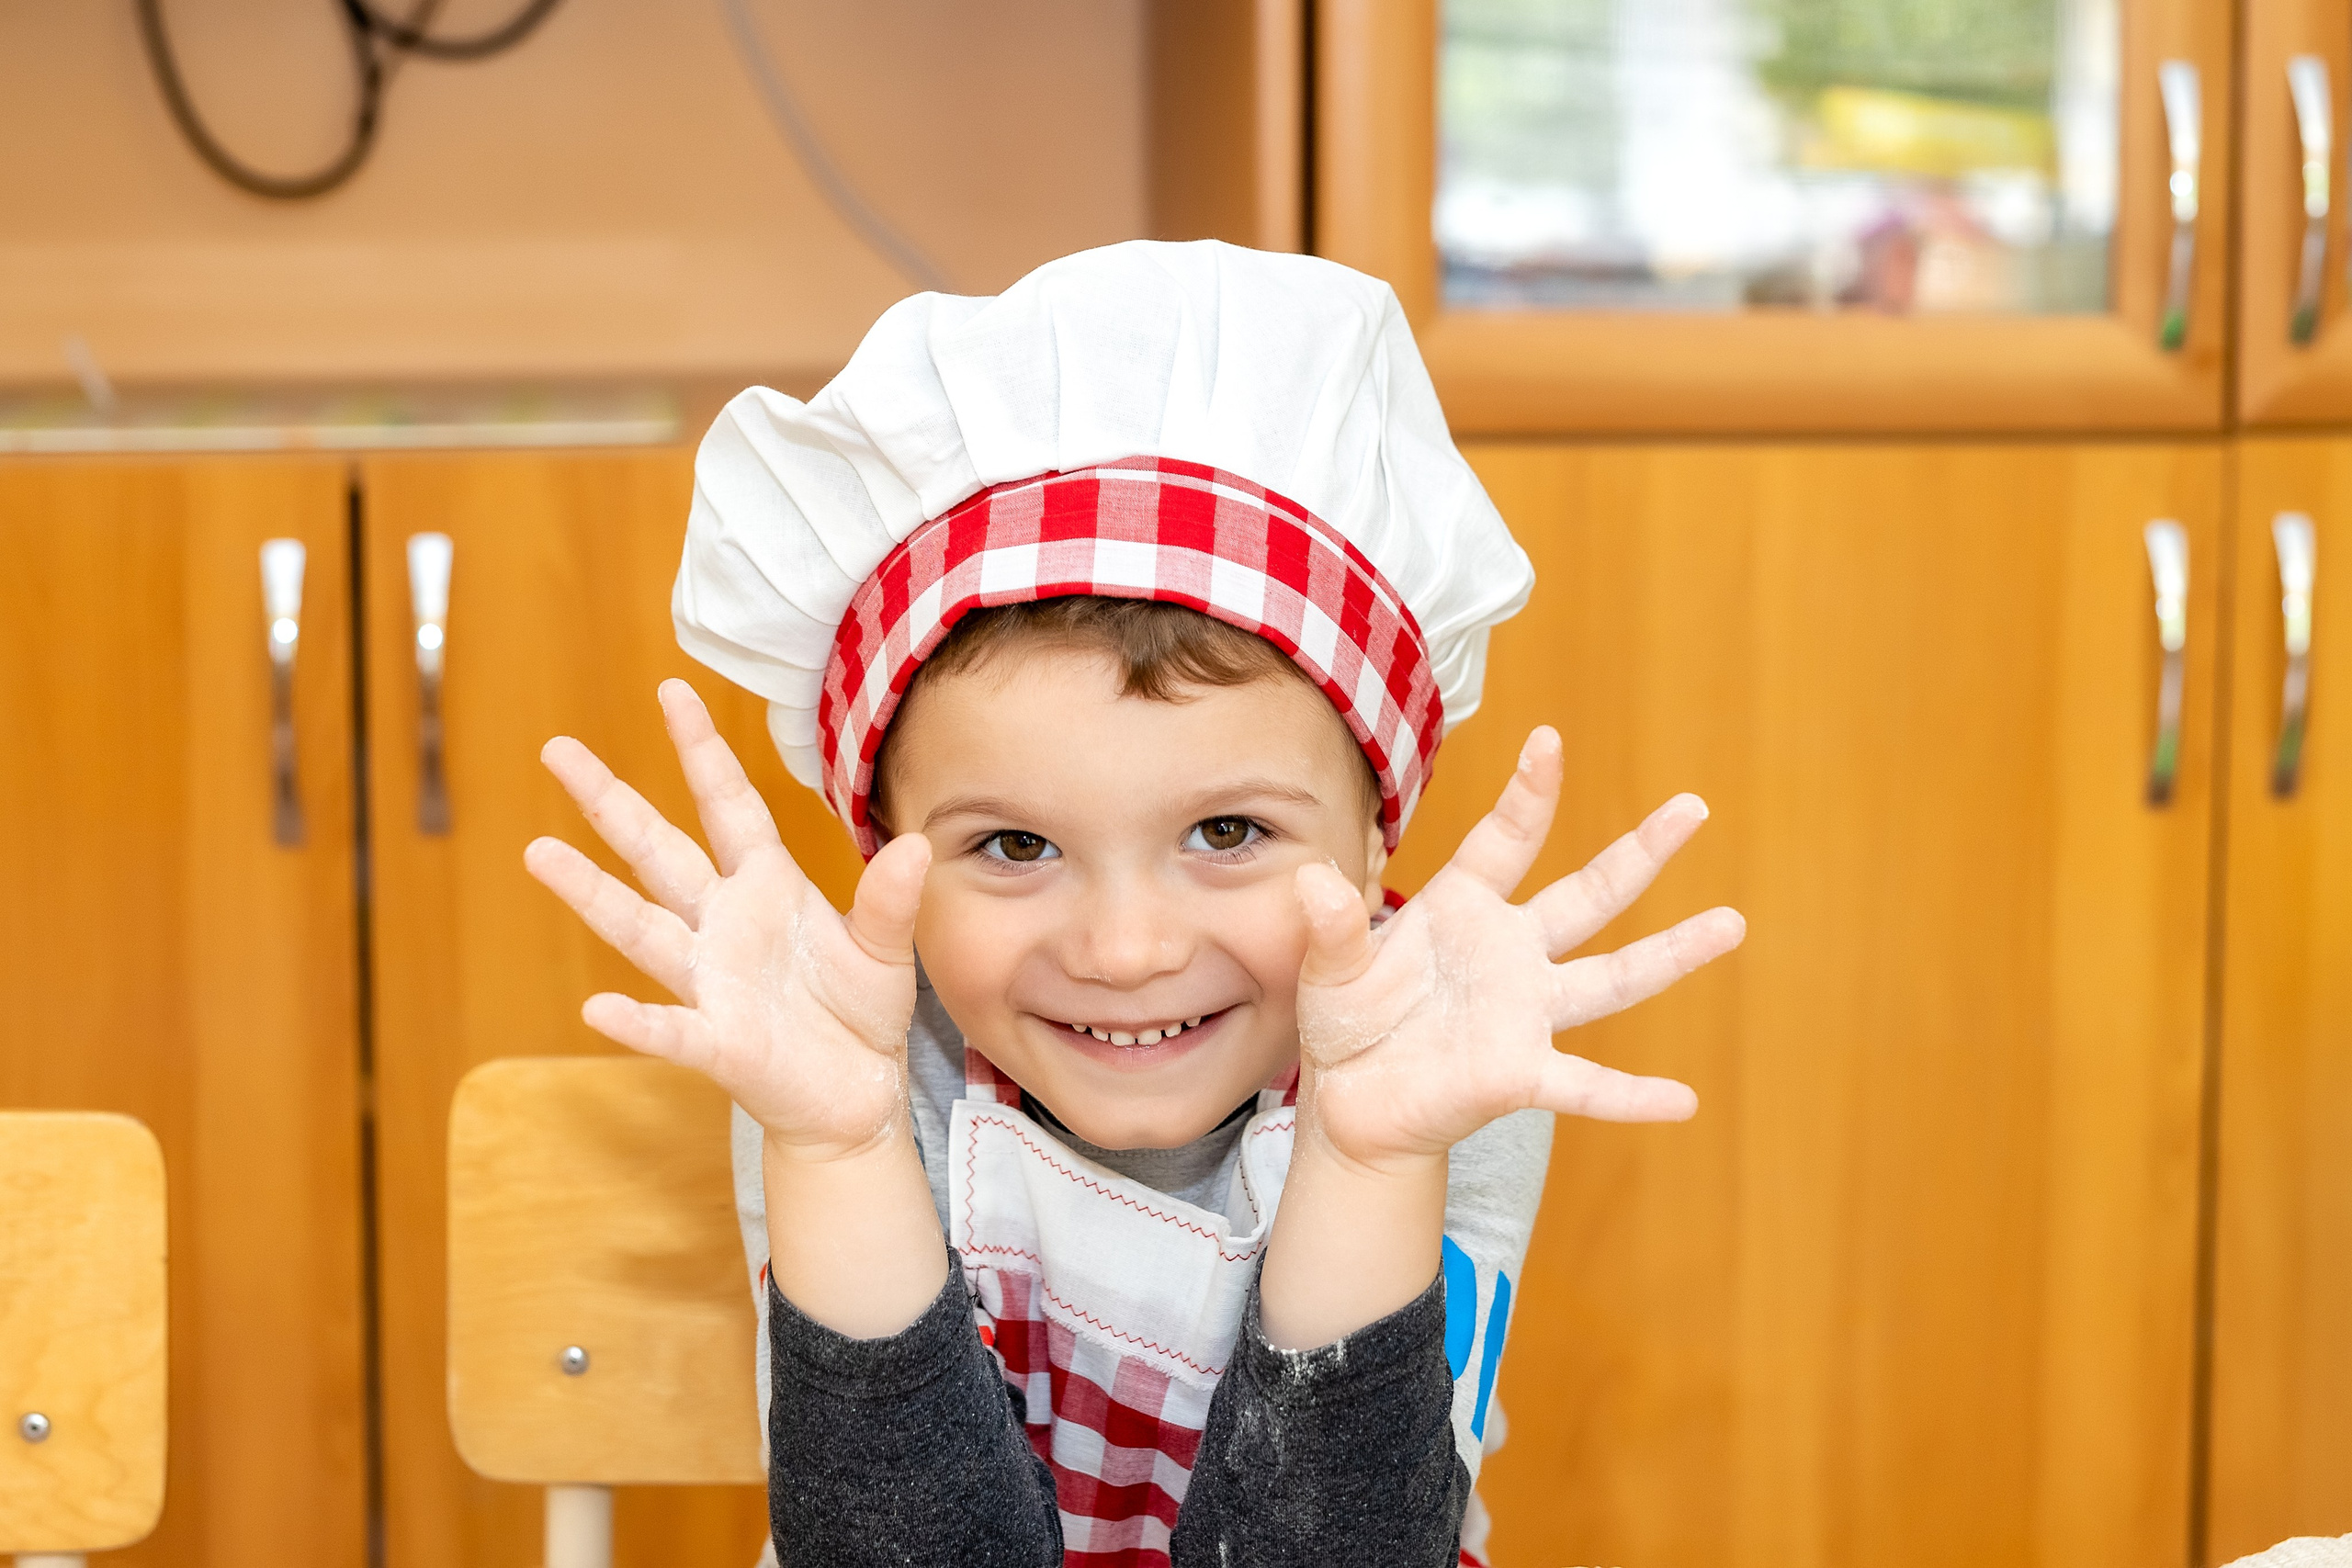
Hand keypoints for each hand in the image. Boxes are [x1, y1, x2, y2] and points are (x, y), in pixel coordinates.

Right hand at [523, 679, 932, 1160]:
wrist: (856, 1093)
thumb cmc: (859, 1011)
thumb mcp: (884, 948)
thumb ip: (890, 900)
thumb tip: (916, 845)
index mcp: (766, 886)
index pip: (728, 805)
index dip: (701, 751)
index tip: (671, 691)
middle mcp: (724, 924)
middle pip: (659, 852)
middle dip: (610, 803)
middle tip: (557, 751)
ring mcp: (712, 982)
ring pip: (643, 929)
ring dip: (592, 894)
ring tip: (539, 853)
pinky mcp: (719, 1043)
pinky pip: (672, 1029)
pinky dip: (638, 1021)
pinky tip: (598, 1007)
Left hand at [1291, 725, 1743, 1171]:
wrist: (1352, 1103)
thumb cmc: (1348, 1021)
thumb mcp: (1329, 969)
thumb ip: (1332, 927)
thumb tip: (1312, 879)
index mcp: (1463, 909)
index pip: (1506, 840)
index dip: (1528, 794)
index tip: (1549, 741)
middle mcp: (1510, 954)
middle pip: (1587, 895)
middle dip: (1640, 852)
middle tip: (1694, 808)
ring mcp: (1524, 1013)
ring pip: (1610, 979)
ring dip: (1671, 955)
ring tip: (1730, 925)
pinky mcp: (1520, 1073)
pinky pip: (1584, 1084)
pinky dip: (1630, 1096)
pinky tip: (1683, 1102)